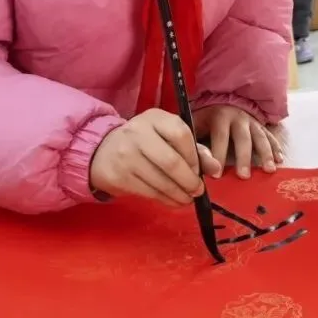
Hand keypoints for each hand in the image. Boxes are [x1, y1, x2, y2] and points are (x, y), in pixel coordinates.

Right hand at [90, 109, 221, 206]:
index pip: (181, 134)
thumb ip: (193, 149)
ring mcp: (126, 155)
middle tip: (197, 190)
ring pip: (161, 181)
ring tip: (187, 198)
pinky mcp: (119, 176)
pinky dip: (166, 199)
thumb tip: (215, 168)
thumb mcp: (166, 137)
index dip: (194, 156)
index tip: (199, 170)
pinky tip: (173, 200)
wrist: (102, 151)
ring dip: (179, 194)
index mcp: (154, 118)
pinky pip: (149, 192)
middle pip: (171, 161)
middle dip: (189, 181)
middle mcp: (138, 133)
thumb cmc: (144, 142)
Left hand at [194, 105, 282, 178]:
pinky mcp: (261, 126)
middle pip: (243, 138)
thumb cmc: (207, 117)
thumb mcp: (196, 125)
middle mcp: (239, 118)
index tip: (217, 175)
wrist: (224, 98)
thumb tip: (201, 165)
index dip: (218, 154)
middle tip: (244, 176)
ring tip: (269, 170)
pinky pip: (270, 137)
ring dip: (266, 154)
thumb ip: (197, 144)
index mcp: (220, 117)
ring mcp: (252, 122)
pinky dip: (276, 148)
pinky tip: (280, 160)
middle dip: (243, 158)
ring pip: (260, 138)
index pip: (220, 136)